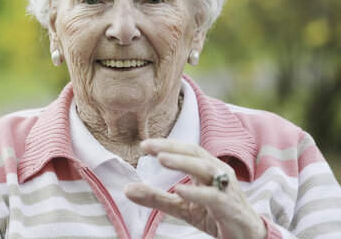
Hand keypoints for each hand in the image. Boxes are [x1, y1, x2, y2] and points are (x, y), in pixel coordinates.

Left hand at [124, 139, 265, 238]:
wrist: (246, 237)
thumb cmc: (215, 215)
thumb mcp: (181, 206)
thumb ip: (156, 197)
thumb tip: (127, 189)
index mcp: (207, 168)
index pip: (186, 149)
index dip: (166, 144)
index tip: (144, 144)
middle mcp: (218, 172)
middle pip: (194, 153)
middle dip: (171, 148)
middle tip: (148, 146)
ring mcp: (225, 188)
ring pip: (205, 168)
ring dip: (182, 162)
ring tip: (162, 159)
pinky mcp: (229, 207)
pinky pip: (213, 196)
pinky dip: (196, 192)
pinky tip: (180, 190)